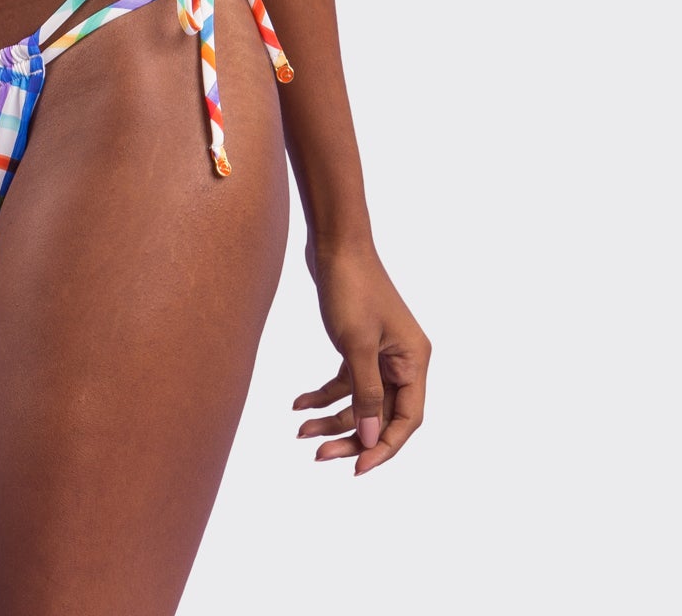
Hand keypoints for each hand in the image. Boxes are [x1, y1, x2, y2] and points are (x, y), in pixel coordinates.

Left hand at [293, 238, 429, 475]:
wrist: (333, 242)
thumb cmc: (350, 287)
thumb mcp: (357, 345)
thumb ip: (366, 395)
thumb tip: (371, 440)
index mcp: (414, 361)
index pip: (407, 420)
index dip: (384, 447)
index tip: (357, 469)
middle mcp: (403, 361)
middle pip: (381, 415)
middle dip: (352, 437)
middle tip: (320, 456)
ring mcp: (381, 354)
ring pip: (360, 402)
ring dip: (333, 418)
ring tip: (300, 432)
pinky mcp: (359, 346)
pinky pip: (345, 382)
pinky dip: (324, 394)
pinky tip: (298, 404)